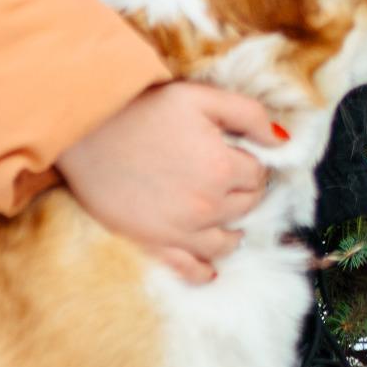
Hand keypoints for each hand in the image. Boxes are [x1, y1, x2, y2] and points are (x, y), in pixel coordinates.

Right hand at [55, 81, 279, 283]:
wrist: (85, 129)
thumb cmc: (142, 108)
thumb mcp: (200, 96)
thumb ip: (249, 115)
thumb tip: (281, 139)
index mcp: (221, 168)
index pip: (258, 174)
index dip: (251, 162)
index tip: (239, 154)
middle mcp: (206, 206)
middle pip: (246, 207)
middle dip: (244, 192)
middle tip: (230, 179)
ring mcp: (179, 230)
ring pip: (226, 242)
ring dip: (233, 229)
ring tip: (227, 217)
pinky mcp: (152, 244)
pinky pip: (189, 269)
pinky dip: (204, 270)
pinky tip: (210, 267)